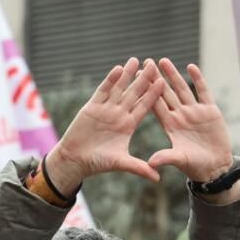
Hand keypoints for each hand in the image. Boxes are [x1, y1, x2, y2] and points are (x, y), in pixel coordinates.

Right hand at [44, 58, 167, 190]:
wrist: (75, 160)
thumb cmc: (98, 163)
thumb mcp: (121, 163)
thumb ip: (139, 168)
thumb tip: (158, 179)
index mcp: (129, 125)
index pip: (144, 106)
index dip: (153, 94)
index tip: (163, 82)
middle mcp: (119, 115)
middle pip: (134, 93)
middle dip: (143, 79)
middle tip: (154, 64)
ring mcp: (106, 109)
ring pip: (119, 88)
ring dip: (127, 75)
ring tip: (136, 60)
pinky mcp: (92, 107)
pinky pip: (103, 91)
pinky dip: (110, 80)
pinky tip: (118, 69)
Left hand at [149, 60, 234, 189]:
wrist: (215, 167)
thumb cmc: (195, 165)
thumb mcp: (180, 160)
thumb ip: (166, 158)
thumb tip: (150, 163)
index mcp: (170, 125)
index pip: (156, 105)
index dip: (147, 91)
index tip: (137, 78)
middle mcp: (180, 115)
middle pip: (166, 93)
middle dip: (156, 78)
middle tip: (146, 62)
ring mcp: (195, 112)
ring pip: (182, 89)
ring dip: (173, 75)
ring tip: (163, 60)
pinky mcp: (210, 110)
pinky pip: (203, 92)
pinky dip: (198, 79)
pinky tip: (191, 66)